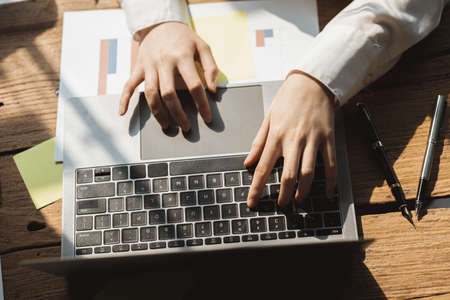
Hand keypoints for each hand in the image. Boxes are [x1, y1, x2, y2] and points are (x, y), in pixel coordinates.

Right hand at [119, 22, 217, 131]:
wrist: (160, 23)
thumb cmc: (184, 38)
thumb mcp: (203, 47)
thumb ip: (211, 68)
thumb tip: (212, 90)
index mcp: (182, 57)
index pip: (194, 85)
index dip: (202, 104)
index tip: (207, 117)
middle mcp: (164, 63)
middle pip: (169, 94)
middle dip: (178, 114)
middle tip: (186, 127)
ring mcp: (149, 66)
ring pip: (151, 93)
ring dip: (157, 112)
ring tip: (166, 125)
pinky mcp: (139, 67)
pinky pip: (129, 84)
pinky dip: (124, 99)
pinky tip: (122, 112)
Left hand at [244, 72, 336, 207]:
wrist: (312, 81)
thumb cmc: (288, 99)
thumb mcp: (268, 118)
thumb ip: (258, 142)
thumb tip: (248, 162)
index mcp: (276, 136)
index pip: (263, 168)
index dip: (256, 188)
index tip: (252, 202)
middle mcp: (293, 140)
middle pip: (288, 175)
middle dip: (283, 195)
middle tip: (281, 206)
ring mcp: (312, 140)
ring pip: (309, 173)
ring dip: (304, 191)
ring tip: (299, 200)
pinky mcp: (328, 138)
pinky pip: (330, 164)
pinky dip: (331, 181)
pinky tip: (329, 192)